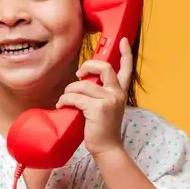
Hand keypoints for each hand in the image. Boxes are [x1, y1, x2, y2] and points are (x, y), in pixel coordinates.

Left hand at [56, 36, 132, 157]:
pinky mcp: (97, 109)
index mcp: (120, 92)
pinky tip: (62, 106)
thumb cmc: (102, 128)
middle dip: (88, 66)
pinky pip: (75, 98)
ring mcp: (109, 100)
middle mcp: (117, 93)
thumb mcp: (107, 107)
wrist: (107, 148)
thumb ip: (101, 93)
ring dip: (69, 91)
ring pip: (82, 85)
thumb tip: (83, 82)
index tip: (123, 41)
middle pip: (103, 68)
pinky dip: (65, 101)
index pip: (126, 69)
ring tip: (65, 100)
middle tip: (79, 74)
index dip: (126, 53)